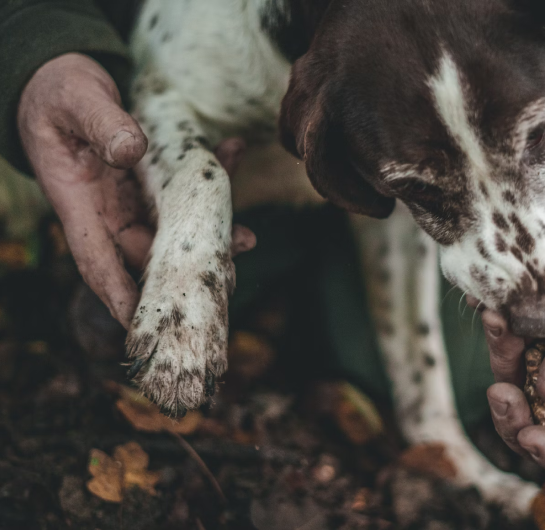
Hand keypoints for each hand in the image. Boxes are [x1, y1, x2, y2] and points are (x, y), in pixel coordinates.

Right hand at [18, 53, 254, 327]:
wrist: (63, 81)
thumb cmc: (59, 93)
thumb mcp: (76, 101)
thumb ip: (102, 124)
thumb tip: (131, 151)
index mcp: (79, 203)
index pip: (99, 260)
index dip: (121, 295)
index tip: (145, 323)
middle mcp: (107, 211)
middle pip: (147, 253)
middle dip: (185, 270)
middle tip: (226, 276)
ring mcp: (131, 200)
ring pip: (173, 228)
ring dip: (210, 231)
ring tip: (246, 236)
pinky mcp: (150, 183)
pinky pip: (183, 190)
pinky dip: (209, 178)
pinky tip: (232, 153)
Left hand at [481, 240, 544, 480]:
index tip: (531, 436)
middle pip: (542, 431)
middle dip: (514, 418)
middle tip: (498, 392)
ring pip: (516, 390)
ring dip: (502, 362)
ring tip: (497, 322)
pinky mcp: (533, 346)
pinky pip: (509, 351)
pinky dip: (498, 334)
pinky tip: (491, 309)